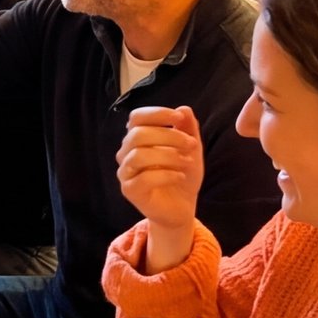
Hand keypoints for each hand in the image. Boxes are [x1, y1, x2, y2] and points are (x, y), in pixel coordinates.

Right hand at [116, 105, 203, 272]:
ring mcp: (125, 172)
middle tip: (191, 144)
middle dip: (168, 136)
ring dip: (168, 155)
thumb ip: (188, 129)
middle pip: (138, 134)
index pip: (136, 117)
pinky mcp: (130, 190)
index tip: (178, 117)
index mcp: (137, 139)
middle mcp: (126, 153)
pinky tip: (181, 177)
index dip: (156, 113)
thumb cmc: (182, 176)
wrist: (181, 209)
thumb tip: (184, 109)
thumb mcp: (190, 150)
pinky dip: (166, 174)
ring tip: (187, 161)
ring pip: (138, 155)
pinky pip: (143, 178)